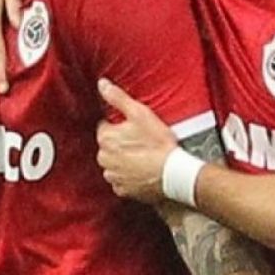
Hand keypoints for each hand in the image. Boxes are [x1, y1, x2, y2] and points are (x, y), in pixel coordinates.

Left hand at [96, 78, 178, 203]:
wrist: (172, 173)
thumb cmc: (157, 144)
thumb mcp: (139, 113)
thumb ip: (118, 98)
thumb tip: (102, 84)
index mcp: (105, 139)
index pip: (105, 127)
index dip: (120, 126)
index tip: (134, 128)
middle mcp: (104, 159)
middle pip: (108, 146)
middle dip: (120, 143)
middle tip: (141, 141)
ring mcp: (113, 176)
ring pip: (114, 164)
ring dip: (124, 160)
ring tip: (143, 156)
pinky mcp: (122, 190)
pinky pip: (121, 180)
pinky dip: (129, 176)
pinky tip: (142, 170)